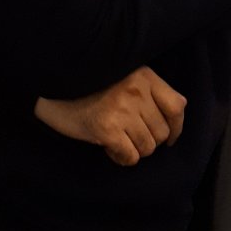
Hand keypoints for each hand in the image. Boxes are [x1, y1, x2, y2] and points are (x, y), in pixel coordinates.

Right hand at [34, 66, 186, 166]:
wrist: (53, 81)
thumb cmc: (89, 80)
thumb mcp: (124, 73)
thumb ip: (148, 89)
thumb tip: (175, 116)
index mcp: (144, 75)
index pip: (177, 106)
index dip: (176, 127)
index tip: (169, 137)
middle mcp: (136, 91)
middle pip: (162, 132)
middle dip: (148, 139)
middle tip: (128, 134)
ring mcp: (122, 110)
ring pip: (147, 148)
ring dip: (134, 149)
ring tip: (117, 139)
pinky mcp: (106, 128)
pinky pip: (129, 157)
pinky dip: (121, 157)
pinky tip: (109, 147)